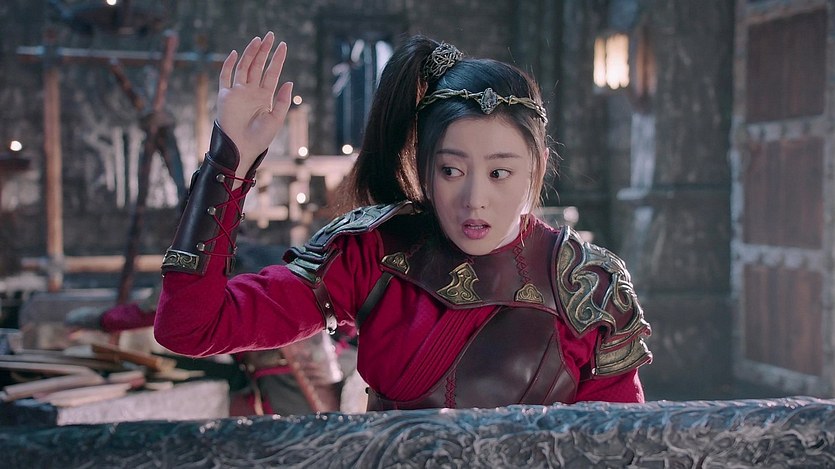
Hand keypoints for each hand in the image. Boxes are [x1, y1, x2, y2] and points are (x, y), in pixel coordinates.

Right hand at [216, 31, 292, 176]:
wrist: (242, 148)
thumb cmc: (260, 138)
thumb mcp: (276, 119)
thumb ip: (282, 100)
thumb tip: (289, 81)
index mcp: (265, 96)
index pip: (272, 73)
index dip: (277, 59)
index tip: (283, 45)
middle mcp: (251, 91)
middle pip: (258, 66)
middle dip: (264, 51)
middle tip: (271, 36)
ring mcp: (238, 92)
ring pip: (243, 67)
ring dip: (250, 53)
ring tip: (258, 40)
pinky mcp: (225, 96)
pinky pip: (225, 77)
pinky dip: (228, 65)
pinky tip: (235, 53)